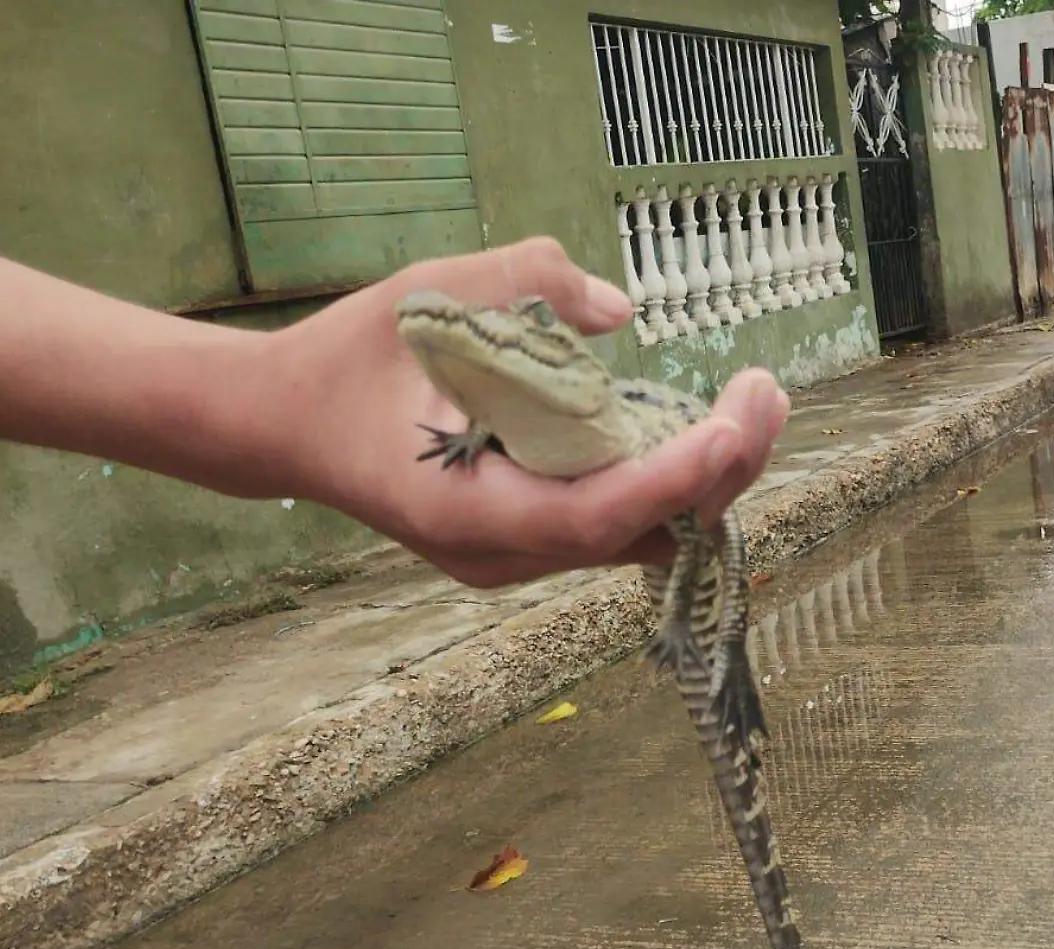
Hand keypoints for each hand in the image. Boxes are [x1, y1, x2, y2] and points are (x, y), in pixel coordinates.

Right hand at [266, 237, 790, 587]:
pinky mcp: (529, 541)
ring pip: (636, 538)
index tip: (733, 427)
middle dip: (716, 471)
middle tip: (767, 392)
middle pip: (635, 535)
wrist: (285, 423)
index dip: (671, 478)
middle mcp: (499, 554)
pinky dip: (665, 481)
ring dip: (702, 478)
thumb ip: (525, 285)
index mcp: (466, 510)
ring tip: (756, 403)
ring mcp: (515, 556)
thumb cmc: (349, 361)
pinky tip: (703, 428)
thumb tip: (617, 310)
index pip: (591, 515)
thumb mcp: (427, 295)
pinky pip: (617, 524)